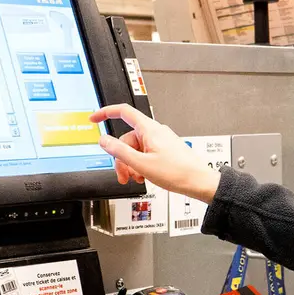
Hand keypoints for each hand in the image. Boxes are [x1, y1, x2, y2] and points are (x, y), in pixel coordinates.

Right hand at [90, 104, 220, 203]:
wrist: (199, 182)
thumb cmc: (178, 172)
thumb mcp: (142, 164)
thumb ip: (120, 152)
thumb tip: (104, 140)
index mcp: (149, 129)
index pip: (123, 112)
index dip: (106, 113)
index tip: (94, 119)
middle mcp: (155, 132)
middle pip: (127, 139)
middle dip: (122, 158)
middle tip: (123, 174)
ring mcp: (161, 141)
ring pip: (136, 149)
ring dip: (131, 165)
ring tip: (136, 178)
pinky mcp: (165, 150)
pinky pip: (146, 154)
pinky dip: (141, 165)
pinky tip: (144, 177)